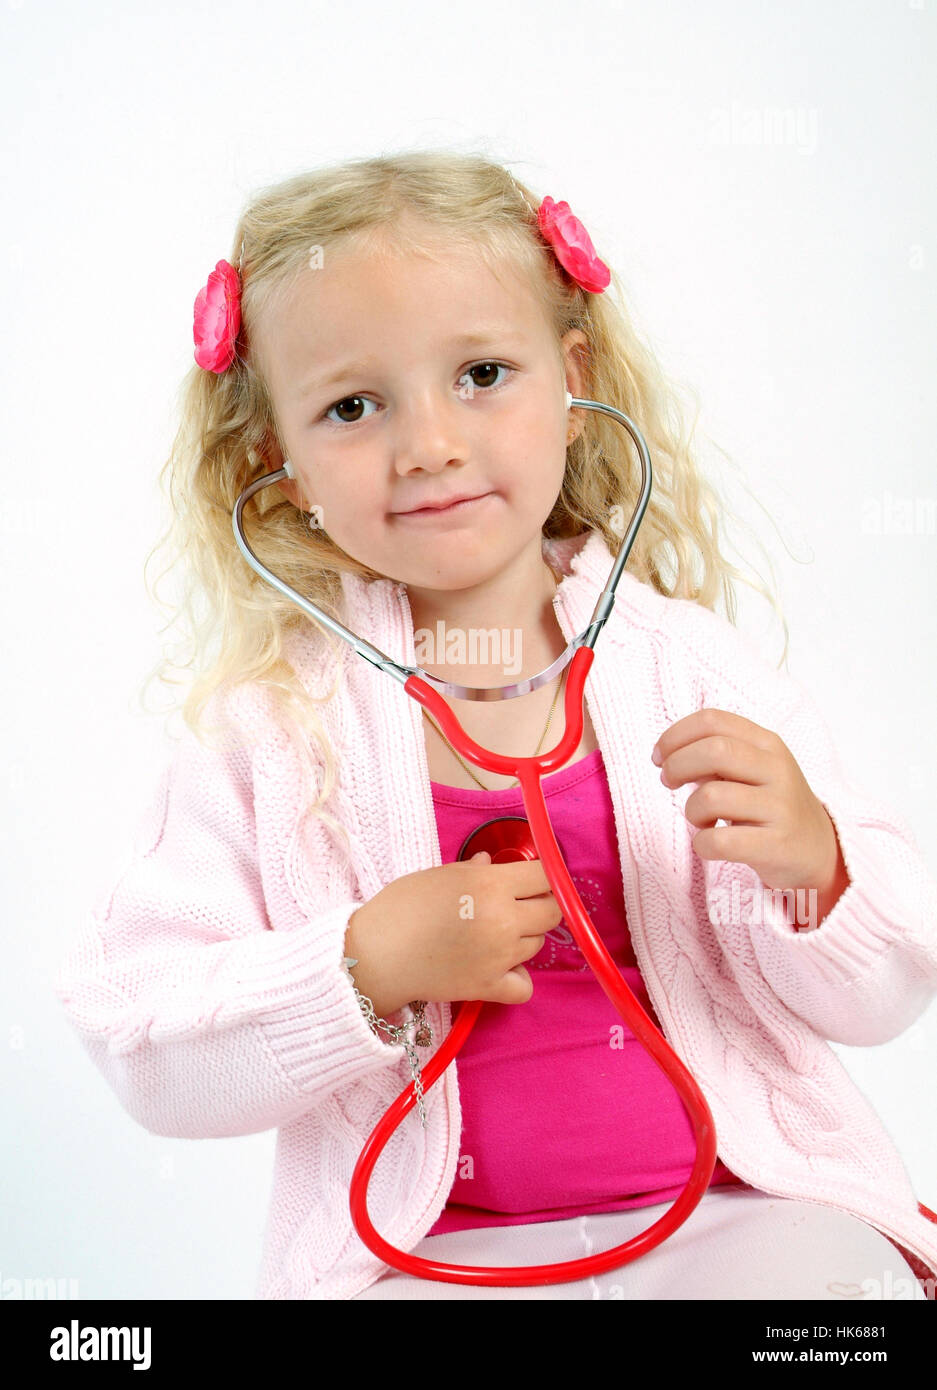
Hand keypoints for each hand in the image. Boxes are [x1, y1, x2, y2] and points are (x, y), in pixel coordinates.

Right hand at [346, 852, 560, 1012]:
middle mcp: (503, 919)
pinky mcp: (489, 987)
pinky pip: (525, 986)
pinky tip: (502, 968)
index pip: (545, 876)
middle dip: (540, 905)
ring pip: (538, 944)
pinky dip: (518, 978)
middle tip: (517, 905)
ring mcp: (499, 956)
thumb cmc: (401, 907)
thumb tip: (490, 862)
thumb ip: (472, 869)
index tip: (531, 880)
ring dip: (524, 937)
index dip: (542, 876)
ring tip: (494, 934)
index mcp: (490, 884)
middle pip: (551, 912)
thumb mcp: (438, 876)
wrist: (375, 954)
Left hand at [651, 708, 848, 910]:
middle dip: (677, 766)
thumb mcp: (750, 770)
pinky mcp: (776, 845)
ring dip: (691, 810)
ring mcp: (780, 807)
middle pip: (713, 750)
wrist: (818, 850)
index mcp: (767, 743)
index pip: (713, 720)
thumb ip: (714, 756)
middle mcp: (777, 769)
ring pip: (712, 797)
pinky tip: (709, 843)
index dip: (675, 735)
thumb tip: (669, 754)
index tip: (660, 756)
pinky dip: (702, 844)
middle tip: (669, 783)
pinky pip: (720, 841)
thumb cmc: (769, 805)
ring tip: (702, 819)